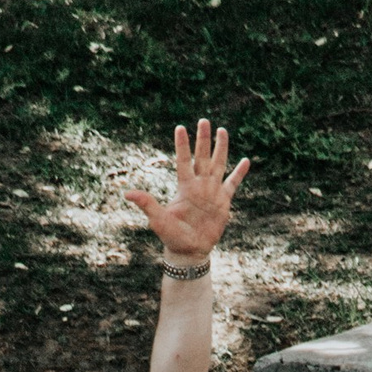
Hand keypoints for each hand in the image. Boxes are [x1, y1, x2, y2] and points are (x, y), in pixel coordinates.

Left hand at [125, 119, 250, 262]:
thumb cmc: (171, 236)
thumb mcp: (158, 219)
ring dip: (221, 148)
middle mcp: (199, 185)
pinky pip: (232, 184)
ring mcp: (212, 192)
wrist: (189, 251)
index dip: (182, 145)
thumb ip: (147, 204)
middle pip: (202, 157)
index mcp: (184, 187)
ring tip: (222, 131)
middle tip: (204, 120)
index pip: (183, 161)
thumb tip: (127, 194)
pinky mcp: (223, 202)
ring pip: (218, 164)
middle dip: (203, 139)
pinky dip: (239, 173)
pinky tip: (245, 160)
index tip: (180, 127)